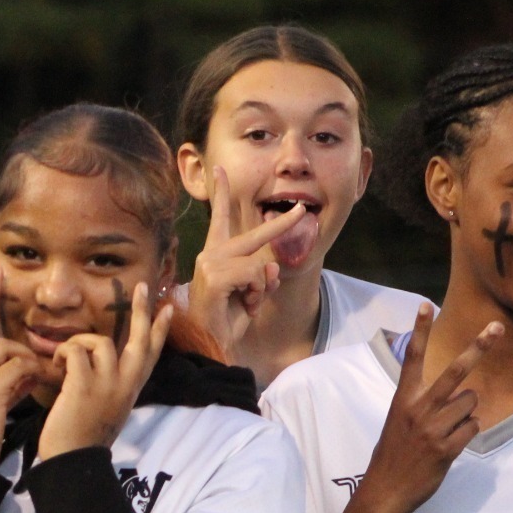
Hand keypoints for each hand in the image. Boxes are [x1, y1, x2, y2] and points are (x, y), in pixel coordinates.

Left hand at [38, 282, 171, 458]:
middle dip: (142, 310)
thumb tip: (101, 365)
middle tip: (142, 286)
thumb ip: (111, 385)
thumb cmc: (84, 437)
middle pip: (140, 339)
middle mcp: (126, 383)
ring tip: (65, 360)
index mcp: (131, 389)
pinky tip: (55, 367)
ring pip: (101, 341)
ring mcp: (108, 383)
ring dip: (78, 343)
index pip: (152, 353)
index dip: (159, 330)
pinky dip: (63, 353)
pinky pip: (76, 351)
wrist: (74, 461)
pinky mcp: (85, 384)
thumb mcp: (108, 408)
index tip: (168, 308)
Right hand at [184, 167, 307, 353]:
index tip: (220, 170)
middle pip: (255, 234)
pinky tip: (245, 305)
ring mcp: (210, 263)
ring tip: (250, 302)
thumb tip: (272, 265)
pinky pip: (254, 275)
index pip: (221, 218)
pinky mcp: (216, 276)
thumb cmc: (228, 316)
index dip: (222, 193)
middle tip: (302, 211)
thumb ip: (261, 273)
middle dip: (282, 224)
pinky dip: (257, 293)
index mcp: (216, 253)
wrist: (211, 342)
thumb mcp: (251, 290)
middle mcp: (210, 253)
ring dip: (263, 287)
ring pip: (259, 263)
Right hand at [358, 305, 499, 512]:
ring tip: (446, 432)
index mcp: (403, 399)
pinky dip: (466, 435)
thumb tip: (462, 397)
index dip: (420, 331)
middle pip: (454, 371)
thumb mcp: (398, 422)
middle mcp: (418, 408)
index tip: (425, 305)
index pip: (411, 358)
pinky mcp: (447, 447)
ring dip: (466, 415)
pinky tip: (449, 446)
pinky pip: (472, 428)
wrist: (386, 490)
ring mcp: (433, 428)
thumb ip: (423, 405)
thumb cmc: (393, 454)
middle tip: (496, 327)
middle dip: (478, 348)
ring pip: (470, 404)